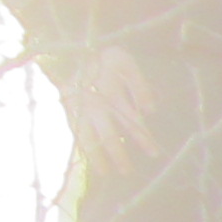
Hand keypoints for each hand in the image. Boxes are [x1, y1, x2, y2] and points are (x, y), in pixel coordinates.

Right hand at [66, 48, 155, 165]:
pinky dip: (82, 147)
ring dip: (97, 157)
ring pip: (88, 138)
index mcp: (111, 95)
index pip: (131, 123)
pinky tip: (87, 158)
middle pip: (107, 136)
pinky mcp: (68, 109)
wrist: (74, 47)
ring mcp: (79, 109)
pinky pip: (75, 132)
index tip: (153, 153)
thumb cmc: (105, 56)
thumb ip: (140, 86)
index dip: (143, 138)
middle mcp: (94, 106)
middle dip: (118, 156)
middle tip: (127, 172)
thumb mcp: (126, 63)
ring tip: (105, 173)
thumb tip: (150, 111)